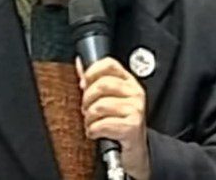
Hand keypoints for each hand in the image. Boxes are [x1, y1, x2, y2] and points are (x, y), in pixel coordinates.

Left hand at [79, 58, 150, 179]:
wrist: (134, 152)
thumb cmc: (119, 124)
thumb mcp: (110, 99)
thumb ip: (94, 81)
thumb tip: (80, 64)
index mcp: (129, 82)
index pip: (109, 64)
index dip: (92, 71)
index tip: (83, 84)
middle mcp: (135, 93)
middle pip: (102, 85)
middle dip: (87, 99)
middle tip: (86, 110)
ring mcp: (136, 109)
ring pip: (100, 106)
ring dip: (89, 119)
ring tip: (91, 124)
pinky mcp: (133, 126)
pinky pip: (103, 124)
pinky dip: (93, 130)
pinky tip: (95, 133)